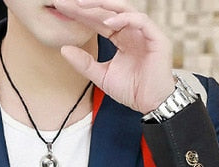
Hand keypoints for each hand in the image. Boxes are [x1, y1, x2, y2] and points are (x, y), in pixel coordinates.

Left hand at [55, 0, 174, 112]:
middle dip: (88, 6)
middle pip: (108, 12)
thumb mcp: (102, 76)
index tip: (62, 10)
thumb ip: (84, 63)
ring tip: (83, 5)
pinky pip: (140, 20)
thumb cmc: (132, 90)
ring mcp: (144, 32)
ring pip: (124, 9)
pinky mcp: (156, 37)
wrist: (152, 104)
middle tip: (67, 2)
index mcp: (121, 38)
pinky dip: (124, 19)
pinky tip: (108, 23)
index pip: (98, 21)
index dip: (81, 15)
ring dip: (103, 5)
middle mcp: (132, 31)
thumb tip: (64, 49)